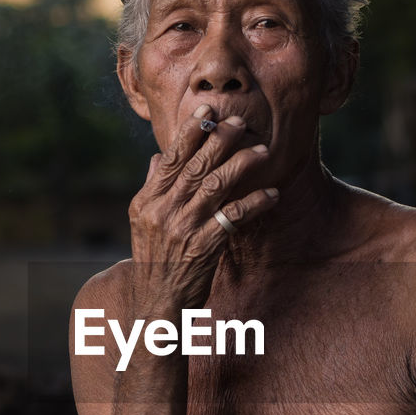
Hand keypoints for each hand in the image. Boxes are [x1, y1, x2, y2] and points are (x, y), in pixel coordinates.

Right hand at [128, 106, 278, 309]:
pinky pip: (233, 218)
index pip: (170, 159)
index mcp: (146, 201)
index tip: (207, 111)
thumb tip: (158, 157)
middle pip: (195, 167)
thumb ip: (152, 188)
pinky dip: (254, 204)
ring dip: (242, 165)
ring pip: (215, 187)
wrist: (154, 303)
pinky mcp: (203, 249)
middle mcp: (162, 212)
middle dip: (220, 140)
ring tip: (262, 151)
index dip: (189, 132)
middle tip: (240, 122)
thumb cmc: (154, 260)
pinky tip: (272, 194)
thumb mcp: (143, 223)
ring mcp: (182, 230)